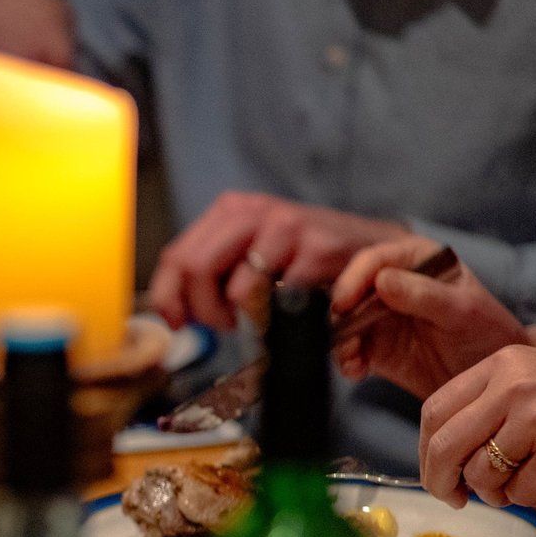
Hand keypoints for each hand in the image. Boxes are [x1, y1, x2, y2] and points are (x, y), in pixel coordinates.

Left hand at [147, 192, 404, 330]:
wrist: (368, 243)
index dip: (167, 296)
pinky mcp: (318, 251)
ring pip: (237, 290)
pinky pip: (281, 300)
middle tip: (223, 325)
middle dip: (203, 310)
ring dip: (241, 318)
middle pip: (195, 269)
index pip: (176, 256)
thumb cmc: (302, 254)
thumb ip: (213, 271)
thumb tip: (175, 308)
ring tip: (257, 319)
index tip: (176, 322)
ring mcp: (287, 228)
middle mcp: (254, 212)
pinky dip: (278, 319)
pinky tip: (288, 314)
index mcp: (230, 210)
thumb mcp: (250, 250)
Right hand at [329, 236, 529, 399]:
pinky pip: (348, 349)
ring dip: (341, 340)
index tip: (345, 302)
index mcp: (417, 260)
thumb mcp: (464, 312)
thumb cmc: (487, 334)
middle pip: (350, 289)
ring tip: (352, 360)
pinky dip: (346, 359)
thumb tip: (381, 281)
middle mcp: (393, 284)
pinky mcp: (375, 346)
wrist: (490, 380)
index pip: (375, 260)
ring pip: (344, 320)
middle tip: (345, 337)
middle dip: (342, 313)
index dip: (354, 278)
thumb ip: (425, 295)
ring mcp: (381, 316)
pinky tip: (357, 371)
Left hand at [418, 345, 535, 509]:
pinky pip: (525, 493)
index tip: (434, 473)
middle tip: (455, 500)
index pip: (434, 410)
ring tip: (529, 478)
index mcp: (502, 364)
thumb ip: (489, 407)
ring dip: (499, 492)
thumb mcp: (535, 380)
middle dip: (442, 482)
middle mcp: (515, 386)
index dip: (426, 450)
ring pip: (483, 475)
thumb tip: (442, 456)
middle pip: (446, 446)